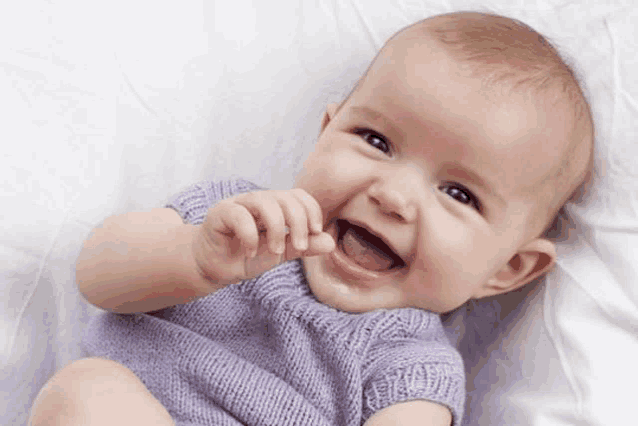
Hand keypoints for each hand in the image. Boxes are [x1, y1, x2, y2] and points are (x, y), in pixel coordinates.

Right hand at [193, 189, 334, 284]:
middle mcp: (257, 201)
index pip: (299, 196)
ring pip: (265, 201)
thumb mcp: (279, 254)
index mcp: (274, 207)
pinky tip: (251, 253)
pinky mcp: (219, 213)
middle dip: (299, 222)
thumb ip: (302, 247)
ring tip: (276, 251)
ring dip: (277, 228)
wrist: (213, 268)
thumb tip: (331, 242)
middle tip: (300, 247)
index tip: (315, 232)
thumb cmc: (245, 257)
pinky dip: (250, 236)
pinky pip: (240, 216)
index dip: (311, 210)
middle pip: (286, 197)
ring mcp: (238, 204)